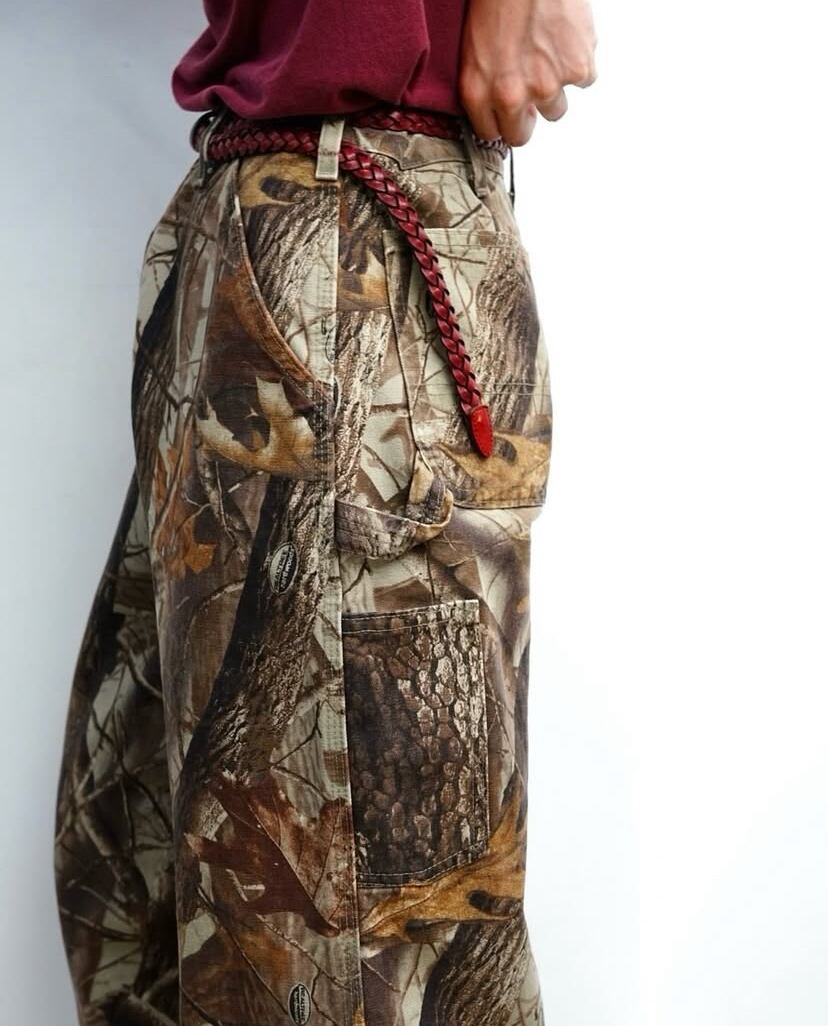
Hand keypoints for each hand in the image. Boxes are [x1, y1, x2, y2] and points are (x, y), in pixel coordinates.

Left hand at [458, 0, 597, 145]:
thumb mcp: (473, 47)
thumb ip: (484, 86)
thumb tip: (500, 110)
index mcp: (478, 92)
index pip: (492, 134)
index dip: (502, 121)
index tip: (508, 112)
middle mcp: (511, 96)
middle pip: (522, 135)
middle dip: (526, 118)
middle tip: (530, 91)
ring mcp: (547, 86)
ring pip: (556, 110)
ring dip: (554, 87)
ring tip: (548, 52)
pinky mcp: (577, 69)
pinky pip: (584, 79)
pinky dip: (579, 61)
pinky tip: (567, 37)